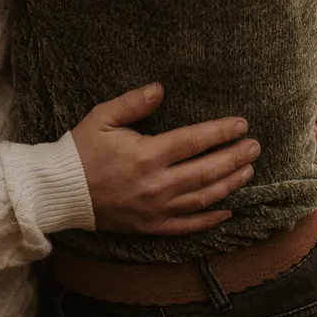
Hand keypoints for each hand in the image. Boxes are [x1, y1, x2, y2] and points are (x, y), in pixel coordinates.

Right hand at [72, 85, 259, 234]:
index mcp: (147, 155)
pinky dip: (210, 219)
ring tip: (248, 171)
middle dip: (235, 158)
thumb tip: (162, 89)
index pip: (194, 141)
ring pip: (203, 199)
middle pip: (206, 171)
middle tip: (255, 147)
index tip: (242, 124)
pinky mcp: (151, 227)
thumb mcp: (103, 116)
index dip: (221, 132)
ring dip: (229, 184)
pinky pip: (188, 226)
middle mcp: (157, 184)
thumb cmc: (81, 149)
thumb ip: (135, 102)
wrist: (62, 191)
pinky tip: (227, 210)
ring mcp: (156, 209)